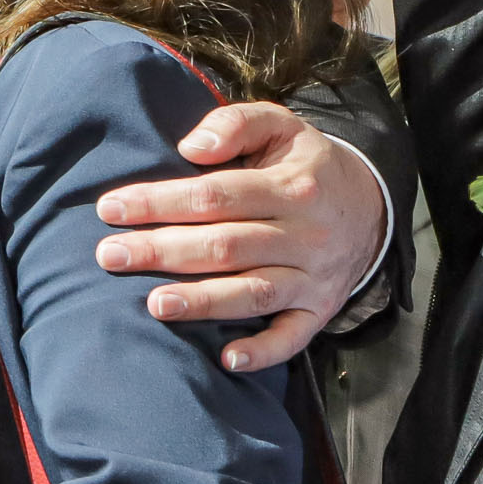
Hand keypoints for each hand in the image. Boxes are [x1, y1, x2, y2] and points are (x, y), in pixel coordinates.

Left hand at [92, 102, 386, 372]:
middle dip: (163, 251)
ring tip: (154, 305)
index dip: (160, 202)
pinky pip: (293, 336)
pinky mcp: (320, 309)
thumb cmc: (305, 165)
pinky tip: (227, 359)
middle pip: (225, 246)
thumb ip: (236, 124)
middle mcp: (304, 234)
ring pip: (254, 293)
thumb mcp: (281, 126)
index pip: (215, 195)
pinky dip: (263, 351)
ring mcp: (313, 276)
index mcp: (290, 185)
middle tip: (110, 255)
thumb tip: (191, 147)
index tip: (111, 208)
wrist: (372, 205)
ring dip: (203, 302)